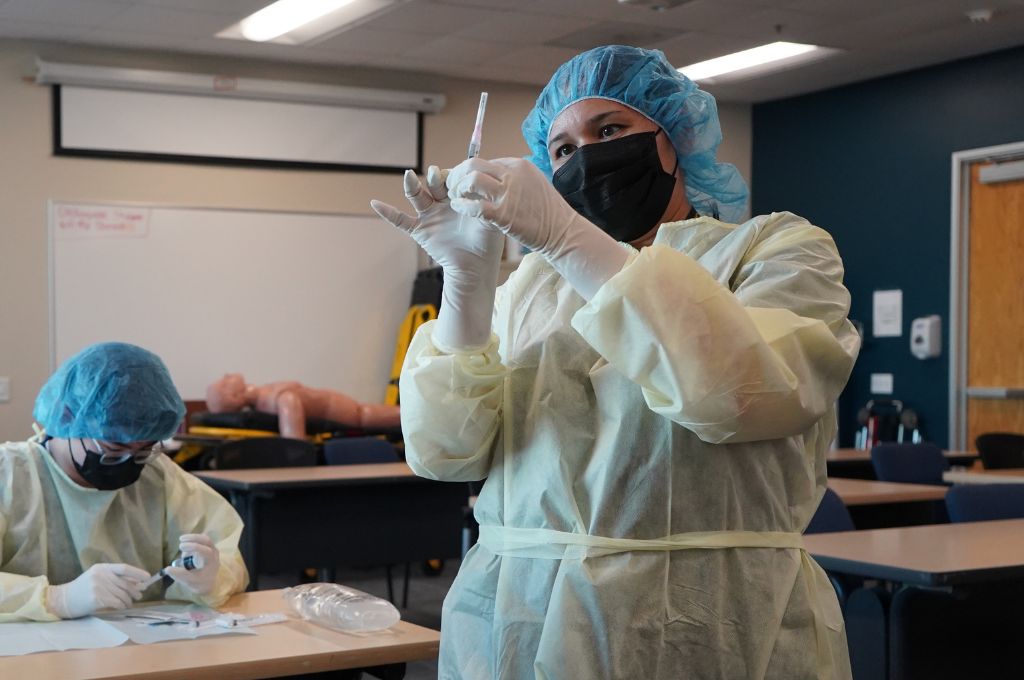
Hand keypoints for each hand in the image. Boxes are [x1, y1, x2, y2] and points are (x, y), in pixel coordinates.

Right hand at [46, 563, 148, 618]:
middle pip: (125, 583)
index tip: (147, 578)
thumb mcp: (97, 579)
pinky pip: (115, 602)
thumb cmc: (82, 590)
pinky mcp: (96, 598)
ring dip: (128, 600)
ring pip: (122, 594)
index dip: (137, 573)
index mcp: (101, 568)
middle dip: (134, 590)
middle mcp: (100, 575)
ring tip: (129, 603)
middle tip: (139, 595)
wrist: (62, 600)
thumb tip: (137, 584)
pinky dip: (121, 605)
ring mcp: (98, 586)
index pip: (123, 568)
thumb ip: (114, 579)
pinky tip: (121, 607)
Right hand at [165, 534, 219, 595]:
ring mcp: (212, 549)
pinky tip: (185, 547)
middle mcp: (214, 553)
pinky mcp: (208, 547)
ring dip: (192, 539)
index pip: (206, 551)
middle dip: (193, 538)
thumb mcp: (189, 581)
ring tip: (182, 547)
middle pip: (206, 540)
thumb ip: (179, 575)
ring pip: (204, 538)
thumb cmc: (199, 582)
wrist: (208, 583)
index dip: (193, 547)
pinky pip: (201, 540)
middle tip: (180, 541)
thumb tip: (167, 569)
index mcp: (211, 562)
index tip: (181, 547)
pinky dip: (193, 540)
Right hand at [372, 167, 503, 349]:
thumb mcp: (489, 217)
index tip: (460, 179)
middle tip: (437, 176)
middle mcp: (442, 202)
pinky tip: (375, 203)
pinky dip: (388, 212)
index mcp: (459, 196)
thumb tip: (479, 184)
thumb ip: (483, 201)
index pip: (452, 177)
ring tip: (408, 176)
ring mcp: (429, 215)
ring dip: (412, 185)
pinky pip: (401, 220)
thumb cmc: (486, 240)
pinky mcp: (420, 230)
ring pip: (417, 196)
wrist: (476, 266)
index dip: (453, 175)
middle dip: (435, 177)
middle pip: (433, 183)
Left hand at [447, 157, 626, 300]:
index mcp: (519, 166)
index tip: (462, 182)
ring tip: (455, 198)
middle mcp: (513, 175)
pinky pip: (475, 206)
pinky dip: (462, 206)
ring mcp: (509, 194)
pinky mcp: (504, 214)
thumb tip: (492, 176)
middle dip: (457, 174)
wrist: (563, 232)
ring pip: (472, 180)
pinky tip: (459, 208)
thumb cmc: (547, 212)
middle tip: (452, 187)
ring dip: (458, 188)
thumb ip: (513, 178)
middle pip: (473, 165)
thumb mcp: (533, 184)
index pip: (484, 162)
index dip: (469, 171)